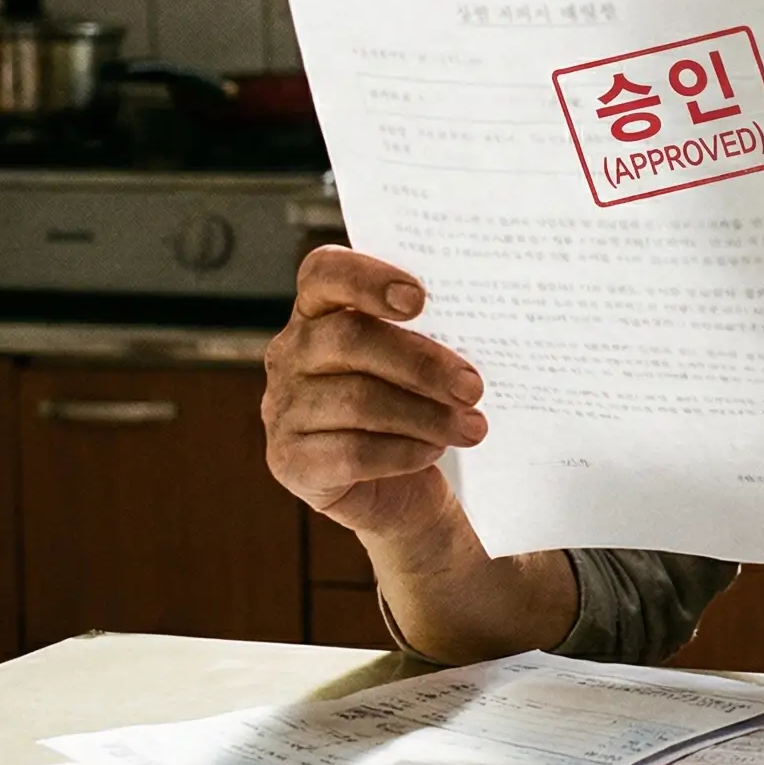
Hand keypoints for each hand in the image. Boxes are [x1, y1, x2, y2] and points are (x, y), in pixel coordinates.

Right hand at [262, 246, 488, 542]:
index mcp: (317, 312)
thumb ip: (430, 335)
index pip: (324, 273)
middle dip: (421, 363)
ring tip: (469, 427)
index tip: (418, 299)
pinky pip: (352, 452)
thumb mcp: (419, 365)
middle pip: (349, 339)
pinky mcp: (290, 461)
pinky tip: (432, 451)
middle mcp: (290, 354)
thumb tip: (480, 327)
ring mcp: (283, 408)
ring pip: (358, 400)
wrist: (398, 491)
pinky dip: (404, 452)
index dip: (366, 278)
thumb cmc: (411, 408)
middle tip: (472, 386)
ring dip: (426, 415)